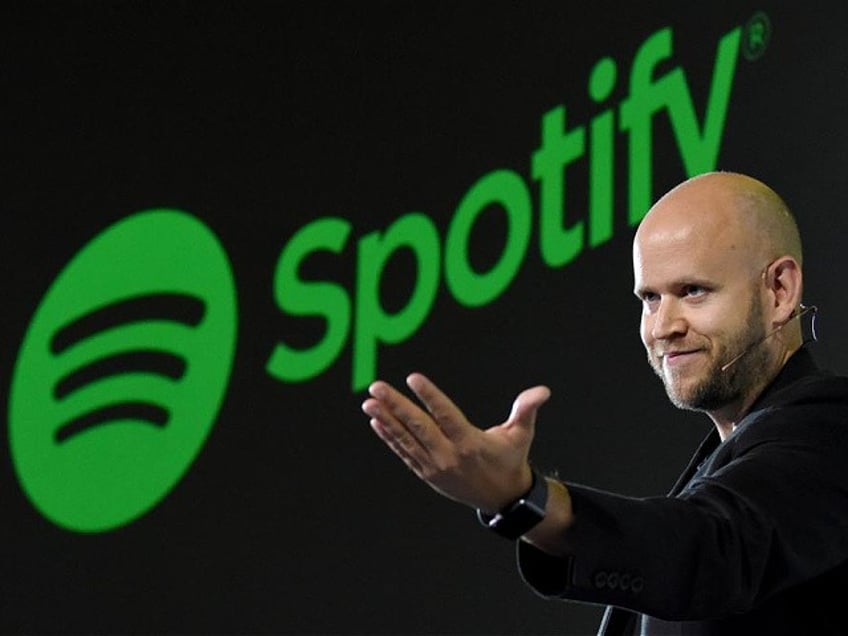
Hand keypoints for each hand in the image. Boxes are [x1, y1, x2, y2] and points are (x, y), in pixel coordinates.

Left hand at [362, 372, 550, 512]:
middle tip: (377, 387)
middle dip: (396, 406)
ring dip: (386, 420)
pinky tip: (376, 422)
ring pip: (406, 440)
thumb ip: (526, 410)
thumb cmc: (511, 459)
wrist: (502, 499)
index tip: (413, 378)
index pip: (446, 415)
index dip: (429, 396)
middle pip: (419, 427)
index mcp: (471, 443)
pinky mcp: (427, 473)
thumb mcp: (521, 435)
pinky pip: (404, 453)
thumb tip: (543, 391)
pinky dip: (389, 438)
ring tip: (369, 403)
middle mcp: (449, 456)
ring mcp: (435, 466)